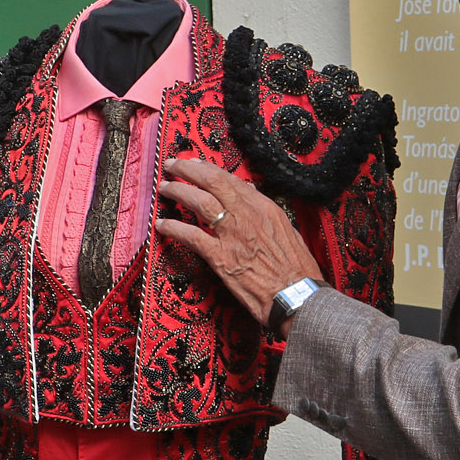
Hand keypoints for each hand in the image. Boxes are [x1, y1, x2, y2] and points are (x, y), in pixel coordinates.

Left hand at [154, 157, 326, 329]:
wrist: (297, 296)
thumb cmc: (295, 268)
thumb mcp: (284, 229)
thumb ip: (264, 210)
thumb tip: (250, 192)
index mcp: (263, 207)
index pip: (230, 179)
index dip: (208, 169)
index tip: (195, 164)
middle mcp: (246, 215)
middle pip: (211, 182)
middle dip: (187, 170)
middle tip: (172, 165)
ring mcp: (232, 235)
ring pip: (199, 202)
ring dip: (178, 191)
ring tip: (165, 188)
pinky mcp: (221, 257)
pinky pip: (191, 236)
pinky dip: (174, 227)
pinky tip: (162, 224)